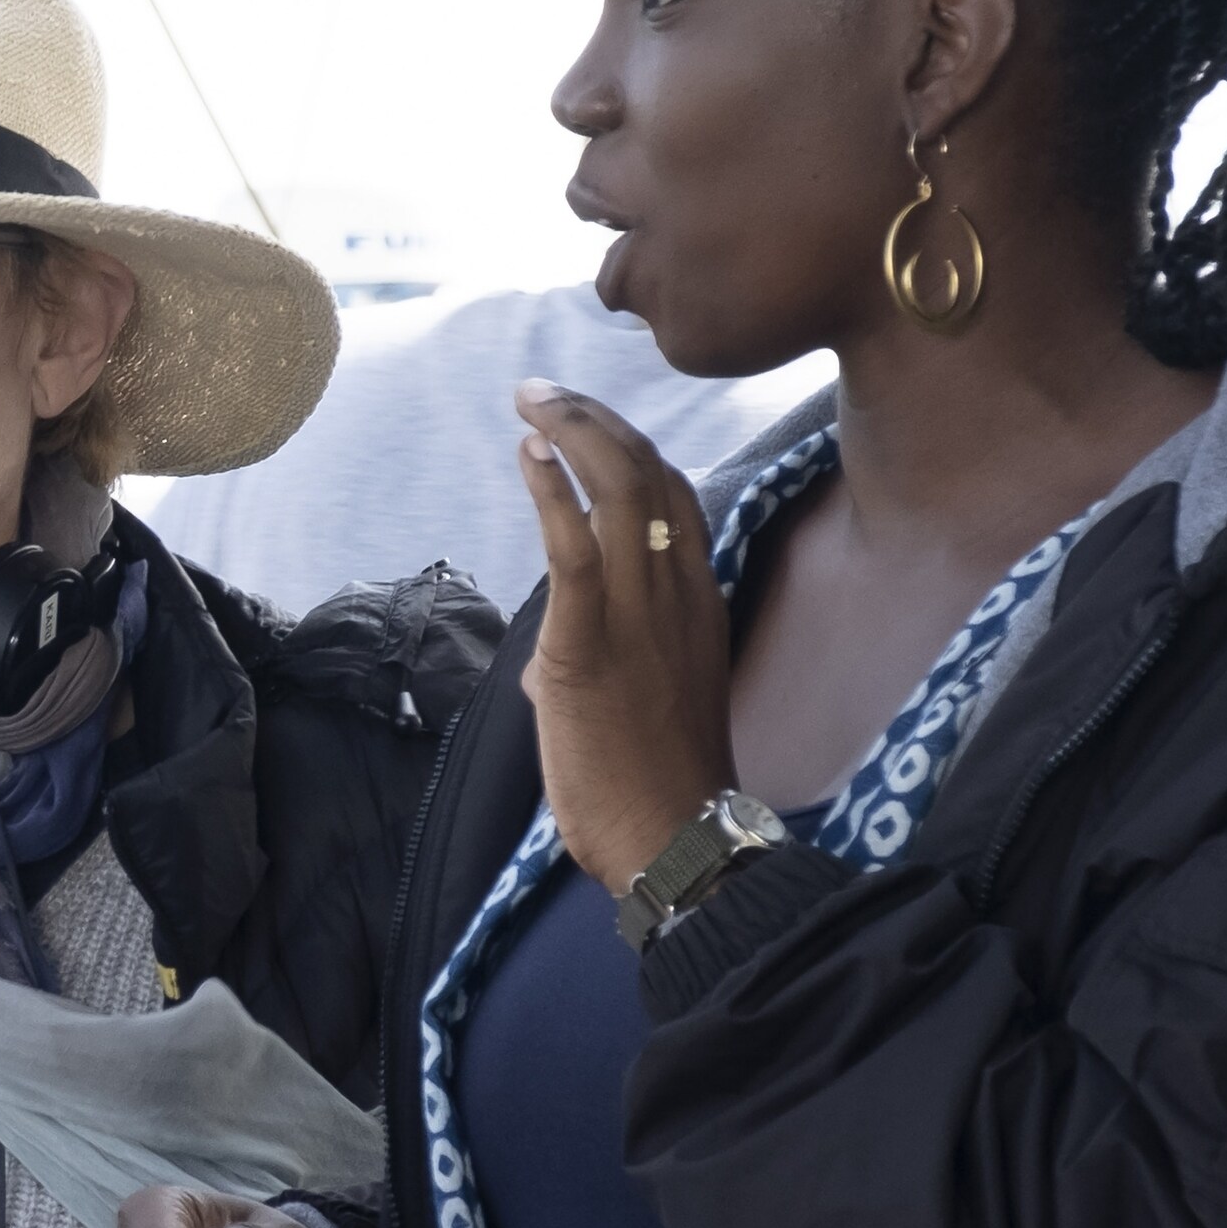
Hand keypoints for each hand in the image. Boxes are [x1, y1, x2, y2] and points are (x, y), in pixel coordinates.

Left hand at [514, 378, 739, 891]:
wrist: (674, 836)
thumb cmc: (656, 784)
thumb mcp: (645, 702)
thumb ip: (601, 662)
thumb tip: (550, 661)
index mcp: (697, 601)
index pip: (675, 496)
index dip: (630, 446)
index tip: (586, 422)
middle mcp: (678, 592)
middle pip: (649, 473)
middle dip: (594, 420)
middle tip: (543, 391)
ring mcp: (640, 614)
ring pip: (619, 491)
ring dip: (570, 433)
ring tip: (532, 400)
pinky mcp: (590, 642)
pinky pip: (576, 547)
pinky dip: (552, 491)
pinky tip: (529, 454)